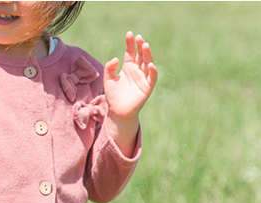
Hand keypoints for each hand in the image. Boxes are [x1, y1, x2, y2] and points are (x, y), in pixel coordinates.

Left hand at [103, 32, 157, 156]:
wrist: (117, 112)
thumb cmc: (113, 95)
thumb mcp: (108, 80)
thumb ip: (109, 69)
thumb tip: (115, 59)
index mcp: (128, 66)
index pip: (130, 52)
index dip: (130, 43)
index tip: (129, 34)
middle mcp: (137, 70)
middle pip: (140, 55)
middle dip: (140, 45)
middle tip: (138, 37)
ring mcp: (143, 77)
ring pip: (147, 62)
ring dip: (147, 54)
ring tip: (145, 45)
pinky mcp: (147, 87)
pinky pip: (152, 78)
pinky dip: (152, 71)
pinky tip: (150, 65)